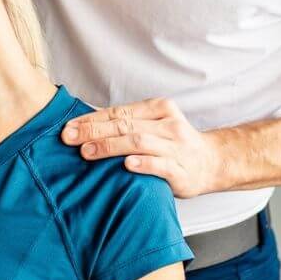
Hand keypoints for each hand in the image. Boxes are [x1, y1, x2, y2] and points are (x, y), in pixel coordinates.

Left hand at [60, 97, 223, 198]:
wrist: (212, 163)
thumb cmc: (173, 144)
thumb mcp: (152, 126)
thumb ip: (126, 124)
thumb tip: (84, 126)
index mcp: (158, 108)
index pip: (118, 112)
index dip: (91, 119)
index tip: (68, 127)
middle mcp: (167, 124)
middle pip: (124, 125)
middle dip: (94, 131)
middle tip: (69, 138)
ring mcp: (176, 146)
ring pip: (139, 142)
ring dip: (110, 147)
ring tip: (87, 152)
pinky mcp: (182, 170)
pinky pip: (160, 165)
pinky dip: (143, 163)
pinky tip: (126, 165)